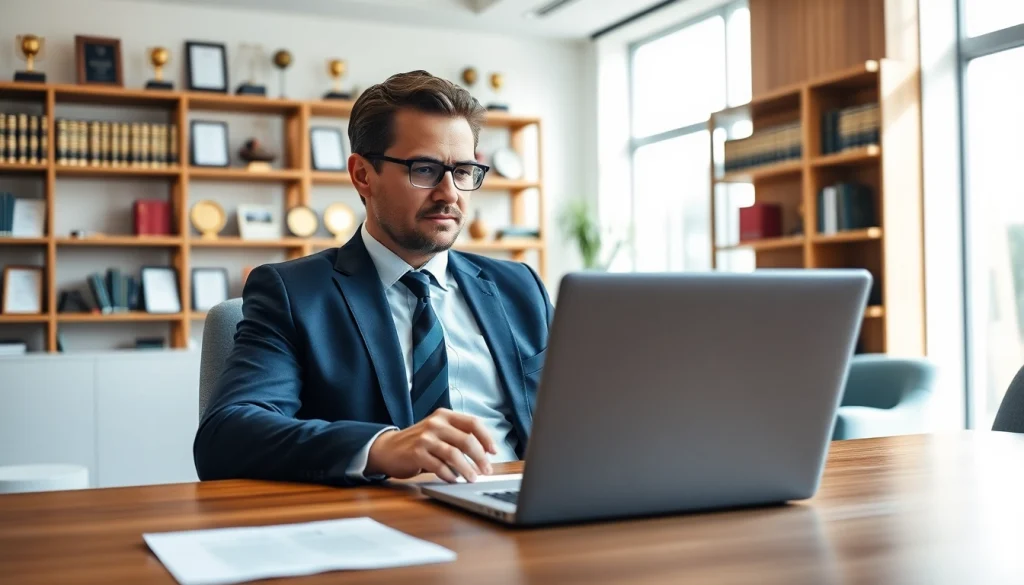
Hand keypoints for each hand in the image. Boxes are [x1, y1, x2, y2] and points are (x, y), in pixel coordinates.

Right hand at [366, 409, 497, 482]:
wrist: (388, 448)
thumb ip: (457, 437)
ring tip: (472, 478)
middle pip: (467, 440)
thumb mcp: (438, 431)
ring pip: (454, 454)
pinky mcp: (416, 453)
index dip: (486, 438)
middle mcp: (435, 423)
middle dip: (480, 458)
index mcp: (444, 415)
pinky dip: (450, 475)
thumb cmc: (419, 442)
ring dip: (467, 469)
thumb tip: (484, 455)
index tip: (494, 451)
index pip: (473, 423)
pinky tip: (453, 480)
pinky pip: (439, 467)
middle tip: (487, 471)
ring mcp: (425, 438)